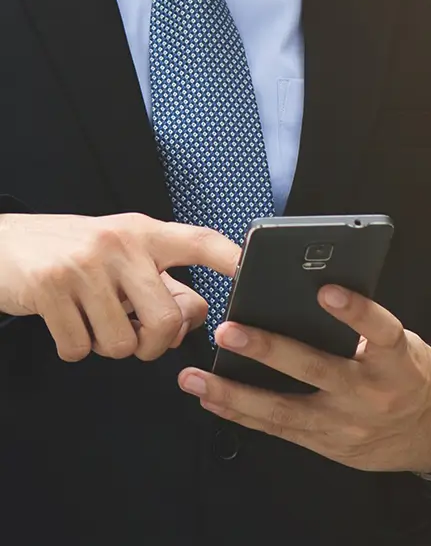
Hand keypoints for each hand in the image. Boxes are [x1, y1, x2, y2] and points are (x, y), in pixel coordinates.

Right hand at [0, 213, 239, 361]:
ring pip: (122, 343)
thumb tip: (194, 320)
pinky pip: (80, 349)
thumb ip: (163, 285)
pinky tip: (67, 323)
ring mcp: (84, 265)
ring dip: (109, 347)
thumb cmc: (75, 254)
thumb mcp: (124, 257)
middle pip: (166, 319)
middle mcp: (120, 244)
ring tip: (94, 321)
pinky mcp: (50, 288)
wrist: (1, 245)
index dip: (231, 258)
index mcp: (144, 233)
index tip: (254, 271)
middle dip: (155, 346)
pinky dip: (76, 349)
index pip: (200, 241)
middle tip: (138, 339)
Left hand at [178, 286, 430, 474]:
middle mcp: (371, 394)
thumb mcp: (404, 345)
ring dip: (235, 393)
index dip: (356, 312)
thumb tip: (312, 293)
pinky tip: (212, 400)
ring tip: (195, 378)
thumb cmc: (412, 375)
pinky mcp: (327, 445)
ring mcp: (346, 425)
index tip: (326, 290)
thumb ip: (366, 328)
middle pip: (318, 370)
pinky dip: (242, 414)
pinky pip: (279, 429)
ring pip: (285, 409)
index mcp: (398, 362)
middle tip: (228, 331)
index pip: (382, 332)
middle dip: (269, 351)